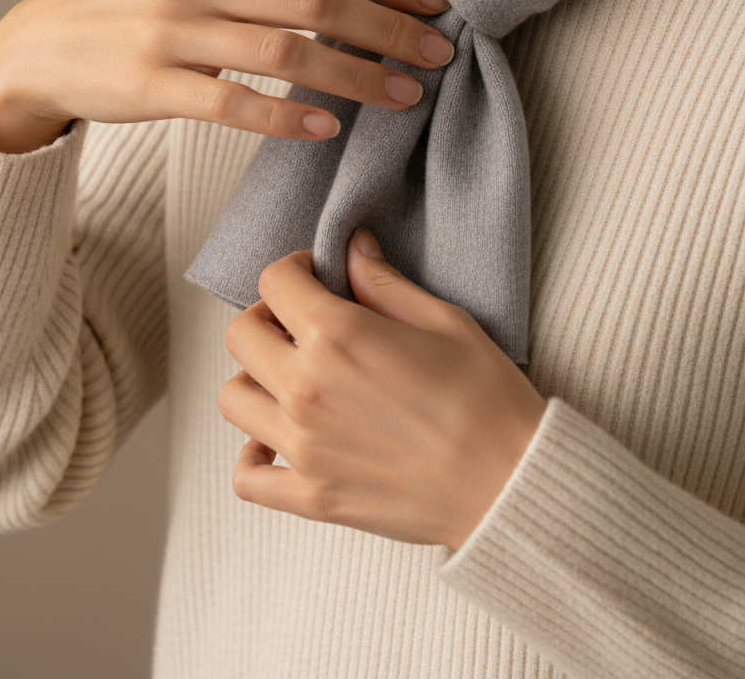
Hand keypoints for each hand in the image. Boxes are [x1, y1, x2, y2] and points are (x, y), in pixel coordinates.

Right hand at [0, 0, 453, 151]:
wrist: (39, 44)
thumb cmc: (131, 4)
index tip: (437, 0)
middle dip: (389, 27)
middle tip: (440, 53)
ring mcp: (171, 29)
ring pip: (285, 50)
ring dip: (355, 75)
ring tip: (405, 95)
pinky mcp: (150, 84)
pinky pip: (232, 104)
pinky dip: (285, 117)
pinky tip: (327, 129)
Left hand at [218, 228, 546, 549]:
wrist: (512, 483)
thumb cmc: (487, 398)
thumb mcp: (443, 320)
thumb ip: (384, 282)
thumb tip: (353, 248)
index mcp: (338, 336)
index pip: (273, 281)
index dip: (295, 270)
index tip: (317, 278)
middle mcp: (307, 388)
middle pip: (241, 333)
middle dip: (268, 317)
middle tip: (304, 323)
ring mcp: (302, 446)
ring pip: (232, 397)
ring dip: (255, 379)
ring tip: (293, 379)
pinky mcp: (311, 495)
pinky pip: (247, 478)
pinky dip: (252, 458)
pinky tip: (278, 441)